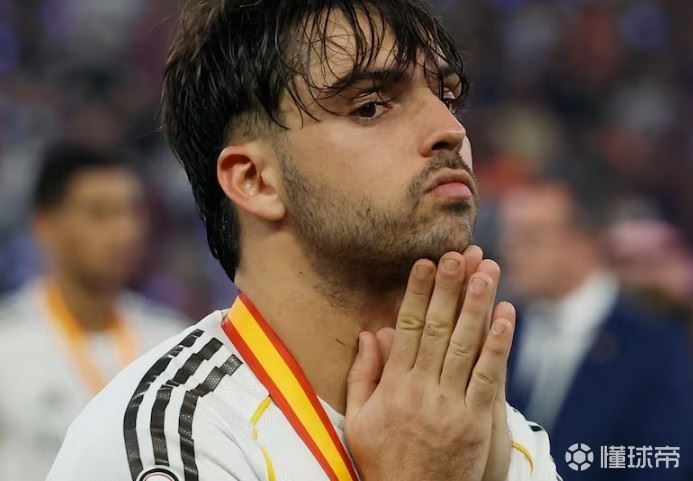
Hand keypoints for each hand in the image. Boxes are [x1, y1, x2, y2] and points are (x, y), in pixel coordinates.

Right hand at [345, 250, 515, 480]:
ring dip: (478, 306)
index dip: (418, 292)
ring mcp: (451, 405)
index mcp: (393, 385)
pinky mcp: (476, 422)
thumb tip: (369, 333)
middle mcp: (422, 389)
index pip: (407, 327)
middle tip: (459, 253)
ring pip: (466, 346)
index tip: (426, 263)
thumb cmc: (383, 460)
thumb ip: (363, 376)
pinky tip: (506, 317)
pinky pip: (490, 378)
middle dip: (450, 288)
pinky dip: (499, 346)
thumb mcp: (359, 420)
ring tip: (486, 271)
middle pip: (439, 328)